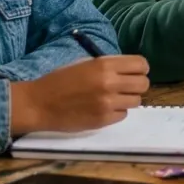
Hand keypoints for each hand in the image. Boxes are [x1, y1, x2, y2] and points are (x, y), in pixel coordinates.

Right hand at [8, 54, 148, 136]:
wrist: (39, 103)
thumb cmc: (60, 81)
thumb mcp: (85, 63)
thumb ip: (108, 66)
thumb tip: (129, 70)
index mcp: (104, 64)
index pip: (141, 64)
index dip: (140, 69)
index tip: (134, 73)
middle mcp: (109, 83)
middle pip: (143, 84)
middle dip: (137, 85)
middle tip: (126, 88)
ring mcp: (107, 103)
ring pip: (136, 101)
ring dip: (127, 100)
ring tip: (112, 99)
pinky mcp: (103, 120)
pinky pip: (123, 115)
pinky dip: (117, 112)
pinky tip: (103, 109)